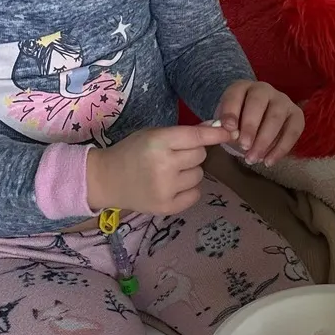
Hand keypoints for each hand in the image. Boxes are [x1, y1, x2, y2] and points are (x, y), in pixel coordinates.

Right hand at [86, 123, 231, 215]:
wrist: (106, 179)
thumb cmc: (131, 152)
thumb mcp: (153, 135)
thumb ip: (183, 133)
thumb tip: (217, 128)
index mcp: (158, 142)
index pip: (196, 137)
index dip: (215, 135)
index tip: (229, 133)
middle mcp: (164, 165)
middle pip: (200, 155)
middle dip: (191, 154)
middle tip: (173, 156)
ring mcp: (166, 189)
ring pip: (199, 175)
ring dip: (190, 172)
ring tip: (169, 173)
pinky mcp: (167, 207)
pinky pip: (195, 194)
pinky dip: (188, 190)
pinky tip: (171, 186)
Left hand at [213, 80, 304, 165]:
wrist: (257, 124)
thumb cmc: (238, 123)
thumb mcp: (227, 125)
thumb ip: (226, 129)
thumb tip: (231, 135)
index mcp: (241, 87)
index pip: (235, 95)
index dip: (231, 111)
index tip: (228, 128)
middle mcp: (263, 89)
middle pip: (258, 104)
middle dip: (250, 127)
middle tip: (244, 146)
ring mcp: (282, 100)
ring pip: (276, 117)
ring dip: (265, 140)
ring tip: (253, 158)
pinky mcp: (296, 114)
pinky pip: (293, 131)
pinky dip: (281, 148)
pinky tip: (269, 161)